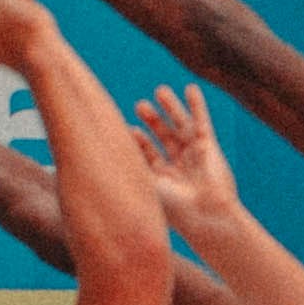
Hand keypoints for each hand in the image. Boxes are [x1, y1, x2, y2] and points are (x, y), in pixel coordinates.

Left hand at [130, 80, 238, 237]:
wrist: (205, 215)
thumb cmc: (172, 208)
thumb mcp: (142, 185)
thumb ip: (126, 166)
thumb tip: (94, 155)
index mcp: (163, 182)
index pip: (149, 155)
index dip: (138, 141)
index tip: (127, 130)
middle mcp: (180, 168)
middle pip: (165, 138)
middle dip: (153, 121)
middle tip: (140, 105)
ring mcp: (195, 157)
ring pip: (181, 126)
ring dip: (171, 108)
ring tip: (160, 91)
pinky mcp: (209, 148)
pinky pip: (202, 122)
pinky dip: (197, 105)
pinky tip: (190, 89)